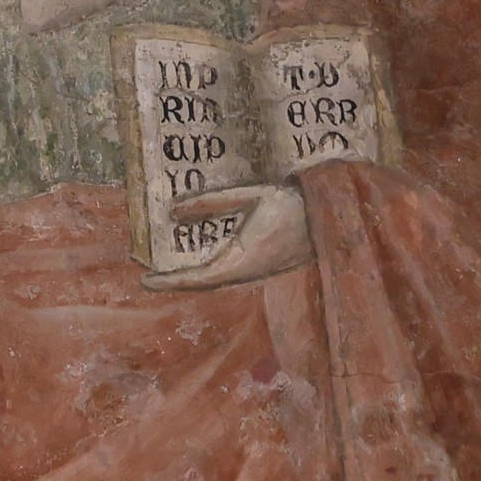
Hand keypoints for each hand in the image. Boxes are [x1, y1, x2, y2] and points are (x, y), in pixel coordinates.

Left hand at [143, 182, 313, 289]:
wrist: (335, 216)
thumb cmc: (294, 202)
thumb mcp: (251, 196)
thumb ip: (212, 202)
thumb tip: (173, 211)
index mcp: (243, 261)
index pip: (198, 279)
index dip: (170, 282)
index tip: (145, 280)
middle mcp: (248, 272)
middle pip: (203, 284)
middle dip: (175, 281)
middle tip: (149, 274)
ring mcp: (257, 273)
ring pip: (216, 281)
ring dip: (191, 277)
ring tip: (166, 267)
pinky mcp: (263, 268)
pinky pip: (229, 275)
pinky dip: (208, 271)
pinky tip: (198, 258)